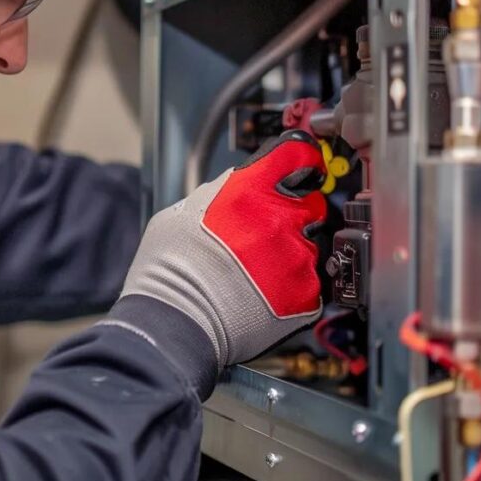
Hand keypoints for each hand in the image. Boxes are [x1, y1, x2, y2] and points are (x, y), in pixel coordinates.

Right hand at [119, 130, 327, 369]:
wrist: (175, 324)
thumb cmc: (169, 272)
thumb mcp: (179, 213)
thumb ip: (217, 192)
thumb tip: (236, 182)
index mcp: (249, 192)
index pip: (297, 156)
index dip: (300, 161)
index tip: (302, 167)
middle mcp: (279, 219)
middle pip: (309, 201)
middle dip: (292, 213)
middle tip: (264, 234)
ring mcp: (297, 257)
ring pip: (311, 243)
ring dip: (292, 251)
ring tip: (257, 270)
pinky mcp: (306, 293)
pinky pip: (311, 280)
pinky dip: (294, 285)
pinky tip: (265, 292)